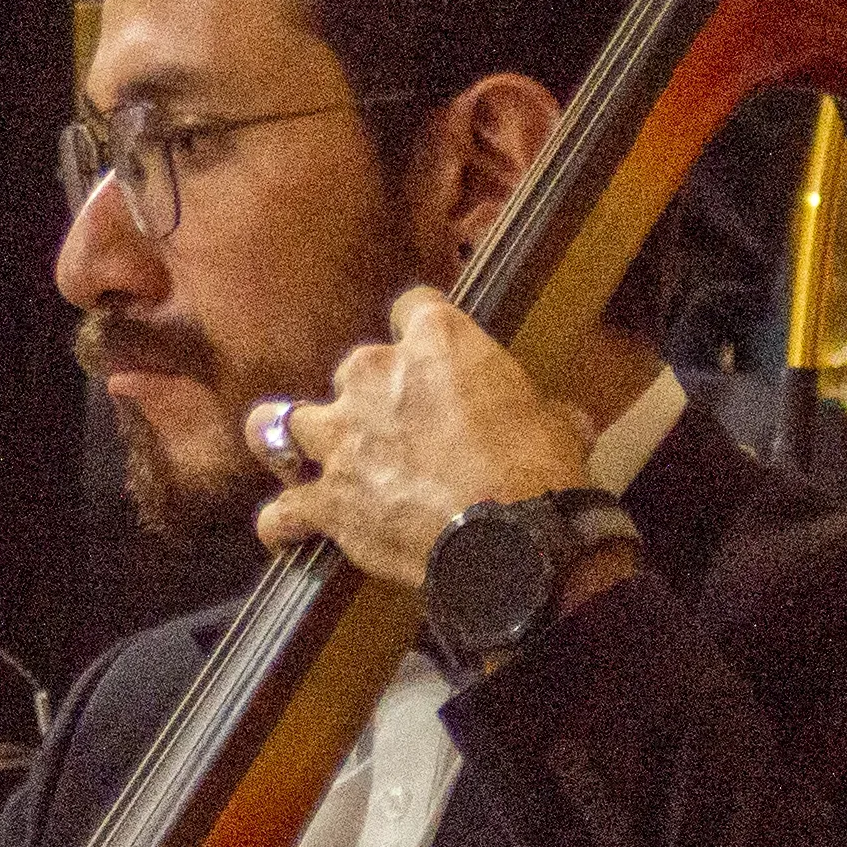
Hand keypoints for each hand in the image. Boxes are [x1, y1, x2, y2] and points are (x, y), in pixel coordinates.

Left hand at [249, 290, 595, 591]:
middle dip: (367, 397)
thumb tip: (566, 422)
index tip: (430, 352)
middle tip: (392, 429)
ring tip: (293, 454)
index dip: (421, 332)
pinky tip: (287, 529)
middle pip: (353, 367)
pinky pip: (283, 511)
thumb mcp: (555, 423)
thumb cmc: (540, 471)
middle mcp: (375, 375)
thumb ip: (541, 411)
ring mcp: (341, 438)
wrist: (510, 539)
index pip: (413, 307)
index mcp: (436, 342)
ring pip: (279, 423)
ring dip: (289, 440)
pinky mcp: (327, 498)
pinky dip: (284, 521)